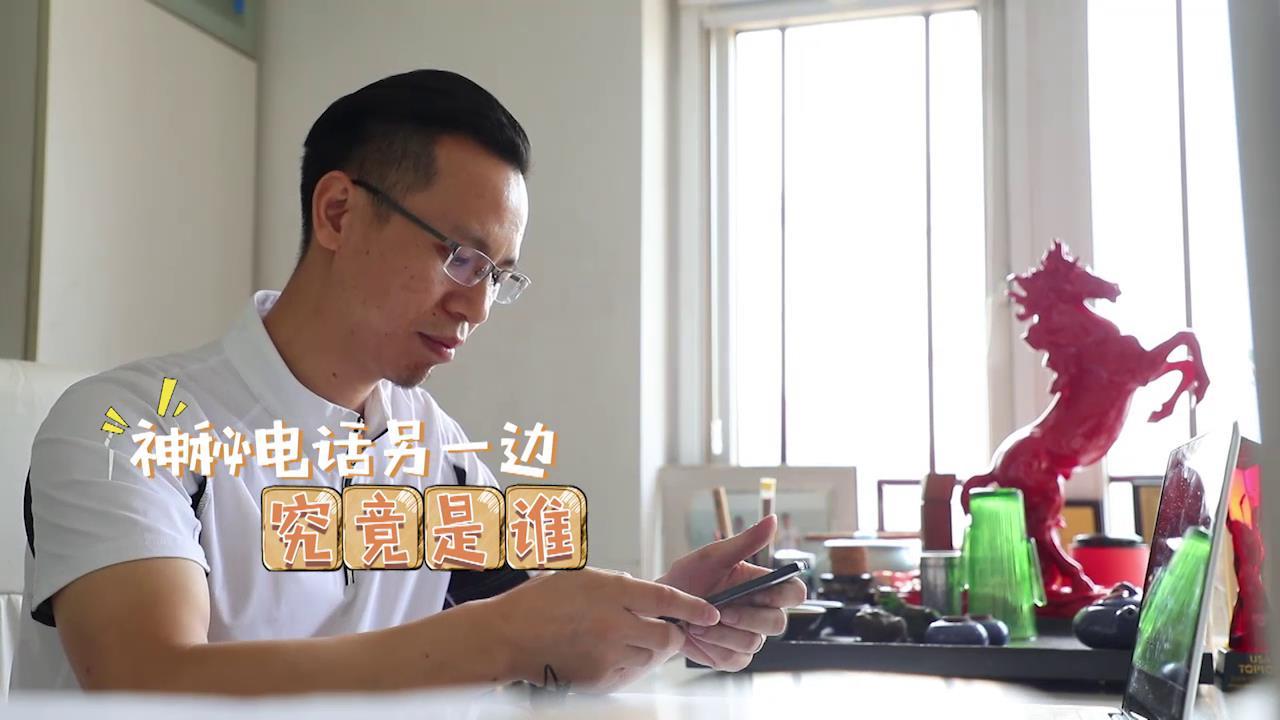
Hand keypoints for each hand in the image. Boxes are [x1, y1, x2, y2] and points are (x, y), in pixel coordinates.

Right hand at [489, 567, 719, 691]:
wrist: (506, 636)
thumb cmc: (539, 602)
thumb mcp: (582, 577)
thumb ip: (617, 585)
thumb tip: (645, 594)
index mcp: (611, 591)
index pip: (666, 600)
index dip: (694, 608)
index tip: (710, 613)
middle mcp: (614, 623)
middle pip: (667, 636)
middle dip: (674, 634)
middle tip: (668, 631)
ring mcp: (607, 654)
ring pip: (651, 659)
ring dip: (651, 651)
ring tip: (631, 641)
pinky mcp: (598, 679)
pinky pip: (630, 676)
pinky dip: (630, 667)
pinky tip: (614, 656)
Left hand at [657, 515, 806, 670]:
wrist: (661, 607)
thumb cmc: (688, 578)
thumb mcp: (713, 556)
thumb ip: (745, 542)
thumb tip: (772, 520)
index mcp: (762, 586)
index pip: (794, 593)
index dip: (784, 595)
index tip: (759, 592)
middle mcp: (761, 613)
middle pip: (778, 623)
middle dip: (748, 618)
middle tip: (721, 611)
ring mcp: (749, 637)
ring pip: (754, 642)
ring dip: (724, 633)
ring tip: (699, 622)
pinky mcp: (734, 657)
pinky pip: (736, 659)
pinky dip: (715, 648)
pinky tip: (699, 636)